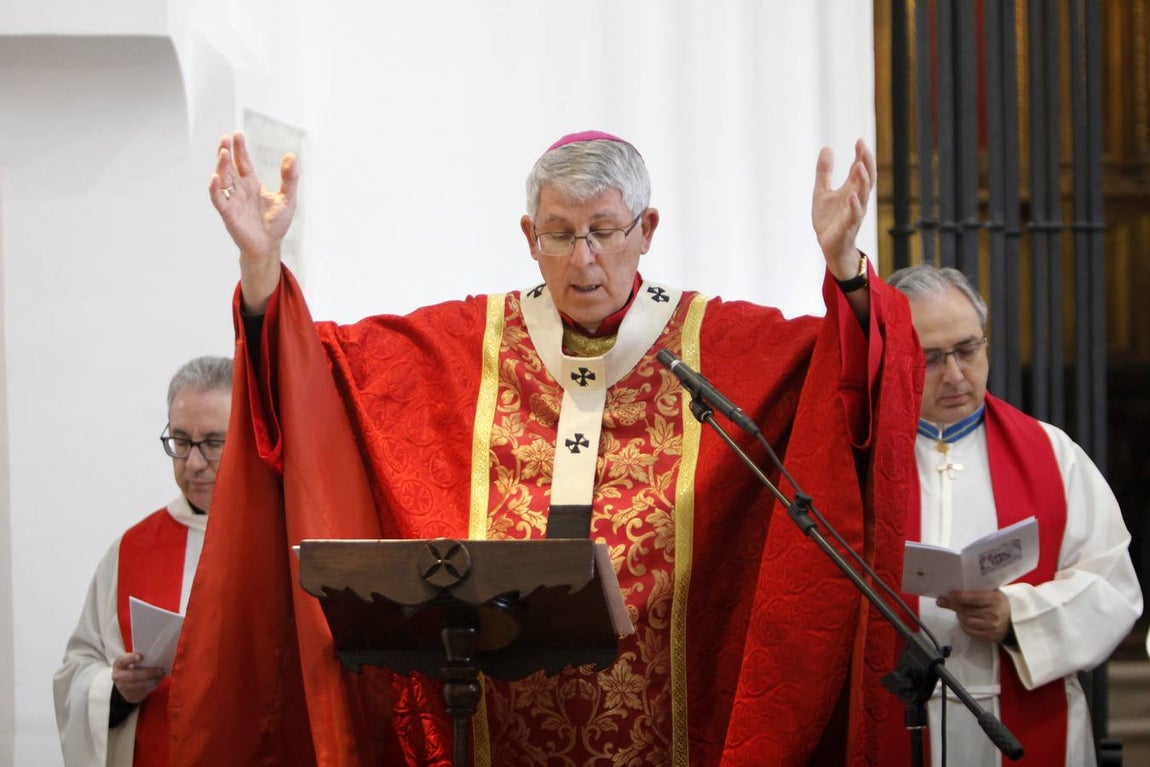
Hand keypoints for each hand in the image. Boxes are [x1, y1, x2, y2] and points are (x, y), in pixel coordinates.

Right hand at [111, 652, 163, 703]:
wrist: (124, 682)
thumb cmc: (132, 666)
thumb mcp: (132, 660)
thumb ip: (141, 657)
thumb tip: (156, 655)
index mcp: (119, 664)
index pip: (123, 660)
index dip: (131, 658)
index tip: (141, 656)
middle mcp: (118, 676)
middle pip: (133, 676)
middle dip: (148, 673)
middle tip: (160, 670)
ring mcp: (122, 688)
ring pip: (139, 686)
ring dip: (152, 681)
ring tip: (161, 676)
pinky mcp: (129, 696)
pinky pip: (142, 692)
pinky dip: (152, 686)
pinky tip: (157, 681)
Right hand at [210, 131, 299, 312]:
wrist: (269, 245)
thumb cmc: (276, 223)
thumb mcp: (288, 198)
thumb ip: (290, 178)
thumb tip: (292, 155)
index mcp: (252, 184)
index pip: (243, 162)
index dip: (240, 148)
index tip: (237, 133)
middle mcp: (240, 189)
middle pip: (230, 167)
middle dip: (227, 152)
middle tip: (225, 138)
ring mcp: (233, 200)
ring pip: (223, 179)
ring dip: (221, 165)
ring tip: (223, 152)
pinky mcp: (228, 213)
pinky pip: (219, 199)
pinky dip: (215, 189)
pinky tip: (215, 178)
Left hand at [811, 138, 875, 279]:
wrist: (829, 245)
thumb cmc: (829, 219)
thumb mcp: (822, 191)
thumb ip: (824, 172)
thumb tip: (827, 148)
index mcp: (851, 190)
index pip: (859, 169)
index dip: (861, 156)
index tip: (859, 141)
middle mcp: (856, 199)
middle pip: (866, 178)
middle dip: (866, 163)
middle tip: (864, 148)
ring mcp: (854, 212)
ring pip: (863, 194)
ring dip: (862, 180)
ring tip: (859, 165)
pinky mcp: (848, 226)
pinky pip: (854, 215)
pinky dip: (854, 205)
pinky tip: (852, 195)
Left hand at [936, 589, 1012, 642]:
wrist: (1015, 619)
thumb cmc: (999, 603)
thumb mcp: (990, 593)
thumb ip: (972, 592)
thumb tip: (946, 596)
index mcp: (995, 599)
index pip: (972, 598)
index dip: (957, 597)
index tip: (948, 595)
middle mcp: (994, 613)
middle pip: (965, 610)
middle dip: (954, 605)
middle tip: (950, 601)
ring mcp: (992, 627)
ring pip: (965, 621)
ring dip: (959, 615)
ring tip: (962, 611)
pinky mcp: (990, 637)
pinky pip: (968, 631)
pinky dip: (963, 625)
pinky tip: (966, 620)